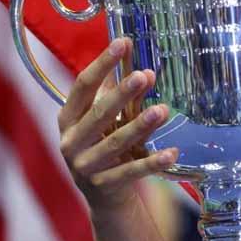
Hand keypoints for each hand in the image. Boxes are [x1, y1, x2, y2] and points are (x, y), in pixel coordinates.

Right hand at [56, 37, 175, 210]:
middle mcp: (71, 142)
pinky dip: (152, 162)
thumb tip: (147, 71)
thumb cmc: (104, 146)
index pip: (83, 86)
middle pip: (98, 114)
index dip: (102, 64)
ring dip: (140, 126)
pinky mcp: (104, 185)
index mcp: (68, 119)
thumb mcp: (107, 121)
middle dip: (121, 95)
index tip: (122, 43)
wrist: (103, 197)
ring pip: (115, 143)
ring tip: (162, 111)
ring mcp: (85, 166)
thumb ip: (123, 98)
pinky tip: (172, 152)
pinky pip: (131, 171)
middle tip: (143, 75)